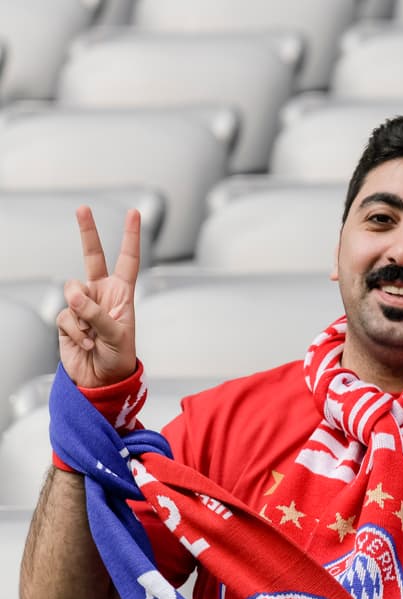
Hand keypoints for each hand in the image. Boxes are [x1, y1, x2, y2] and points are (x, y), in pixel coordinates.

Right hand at [55, 206, 139, 387]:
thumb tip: (73, 296)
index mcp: (123, 295)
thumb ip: (97, 315)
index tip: (134, 214)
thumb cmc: (119, 358)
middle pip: (92, 257)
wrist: (101, 380)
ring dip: (83, 317)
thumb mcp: (117, 336)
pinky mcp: (66, 319)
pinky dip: (75, 331)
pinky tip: (86, 343)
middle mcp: (102, 295)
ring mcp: (82, 305)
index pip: (128, 261)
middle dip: (87, 232)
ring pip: (71, 292)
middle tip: (83, 208)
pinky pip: (64, 315)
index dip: (130, 237)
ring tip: (95, 336)